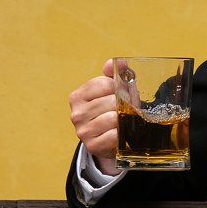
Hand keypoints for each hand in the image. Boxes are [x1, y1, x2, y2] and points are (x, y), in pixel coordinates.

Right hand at [68, 58, 121, 175]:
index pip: (105, 84)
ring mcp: (83, 131)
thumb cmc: (111, 110)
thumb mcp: (112, 90)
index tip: (124, 93)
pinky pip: (114, 135)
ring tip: (126, 119)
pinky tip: (122, 132)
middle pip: (111, 101)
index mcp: (78, 96)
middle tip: (130, 108)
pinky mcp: (92, 146)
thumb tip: (120, 62)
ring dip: (125, 118)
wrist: (108, 140)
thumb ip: (115, 74)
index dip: (121, 87)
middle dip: (126, 103)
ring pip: (113, 118)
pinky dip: (122, 133)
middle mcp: (77, 114)